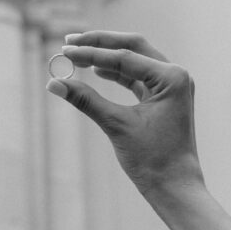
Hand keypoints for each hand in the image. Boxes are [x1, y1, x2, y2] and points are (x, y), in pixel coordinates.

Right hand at [47, 31, 204, 205]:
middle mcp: (175, 76)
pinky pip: (137, 79)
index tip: (65, 51)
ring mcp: (171, 87)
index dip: (92, 53)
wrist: (175, 188)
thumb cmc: (153, 160)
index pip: (125, 57)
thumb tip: (54, 83)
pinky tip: (97, 72)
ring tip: (78, 54)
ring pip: (134, 61)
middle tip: (70, 41)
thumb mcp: (116, 126)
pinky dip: (117, 73)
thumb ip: (86, 101)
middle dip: (101, 43)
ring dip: (107, 57)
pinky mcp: (164, 99)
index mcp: (172, 78)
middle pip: (133, 48)